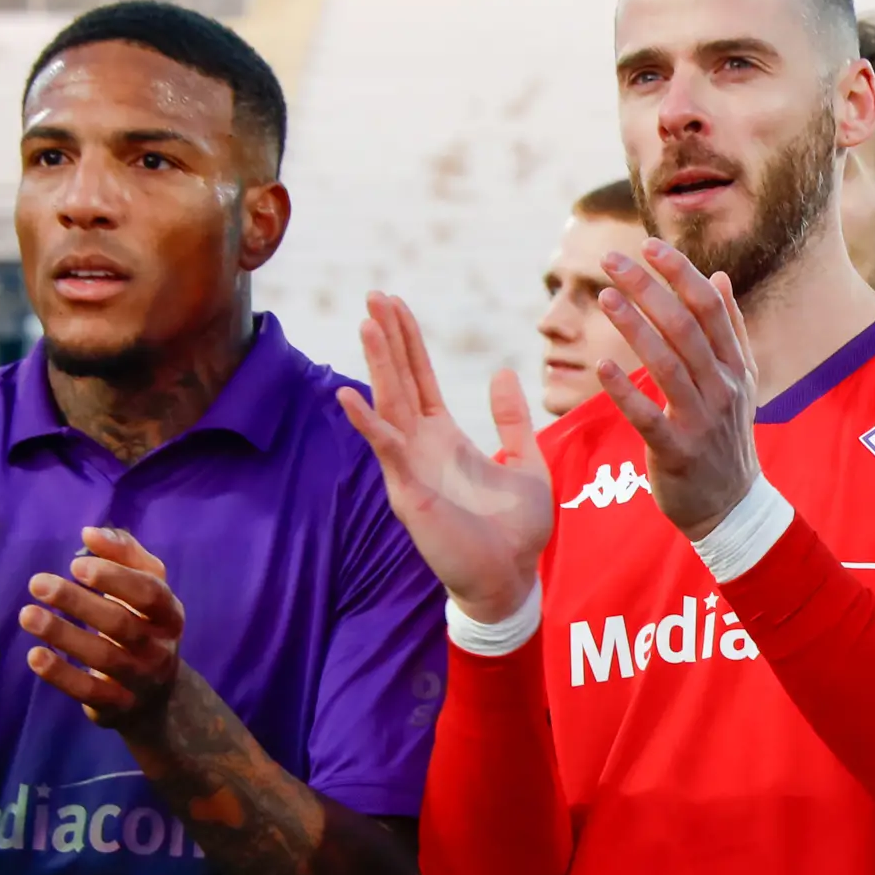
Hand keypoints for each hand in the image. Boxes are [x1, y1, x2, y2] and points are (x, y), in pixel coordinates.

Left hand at [21, 528, 183, 731]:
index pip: (149, 592)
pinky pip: (88, 691)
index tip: (76, 564)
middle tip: (37, 583)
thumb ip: (123, 554)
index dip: (115, 577)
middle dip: (77, 602)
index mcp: (169, 614)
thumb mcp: (145, 588)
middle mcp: (160, 648)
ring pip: (103, 658)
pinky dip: (61, 675)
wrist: (157, 698)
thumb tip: (90, 533)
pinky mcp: (117, 706)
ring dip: (63, 634)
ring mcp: (140, 681)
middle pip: (121, 624)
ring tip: (27, 615)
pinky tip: (35, 655)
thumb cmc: (142, 626)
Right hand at [340, 293, 551, 621]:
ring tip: (366, 324)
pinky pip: (386, 451)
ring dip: (377, 365)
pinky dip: (368, 424)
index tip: (394, 304)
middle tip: (374, 294)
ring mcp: (411, 469)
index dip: (407, 341)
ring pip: (389, 405)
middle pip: (399, 380)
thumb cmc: (516, 532)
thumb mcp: (526, 462)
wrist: (512, 580)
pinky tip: (348, 395)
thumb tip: (501, 373)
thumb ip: (510, 420)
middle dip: (388, 338)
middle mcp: (421, 447)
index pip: (419, 378)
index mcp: (445, 438)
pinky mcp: (409, 493)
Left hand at [594, 242, 763, 539]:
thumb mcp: (739, 381)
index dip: (679, 272)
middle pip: (685, 326)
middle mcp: (722, 388)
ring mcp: (701, 420)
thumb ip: (730, 328)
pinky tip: (601, 365)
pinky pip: (648, 415)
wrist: (731, 506)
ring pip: (667, 363)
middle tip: (611, 260)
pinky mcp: (676, 451)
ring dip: (634, 325)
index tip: (648, 245)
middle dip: (648, 287)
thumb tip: (718, 275)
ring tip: (604, 296)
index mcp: (735, 366)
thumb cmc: (724, 438)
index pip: (709, 307)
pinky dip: (625, 389)